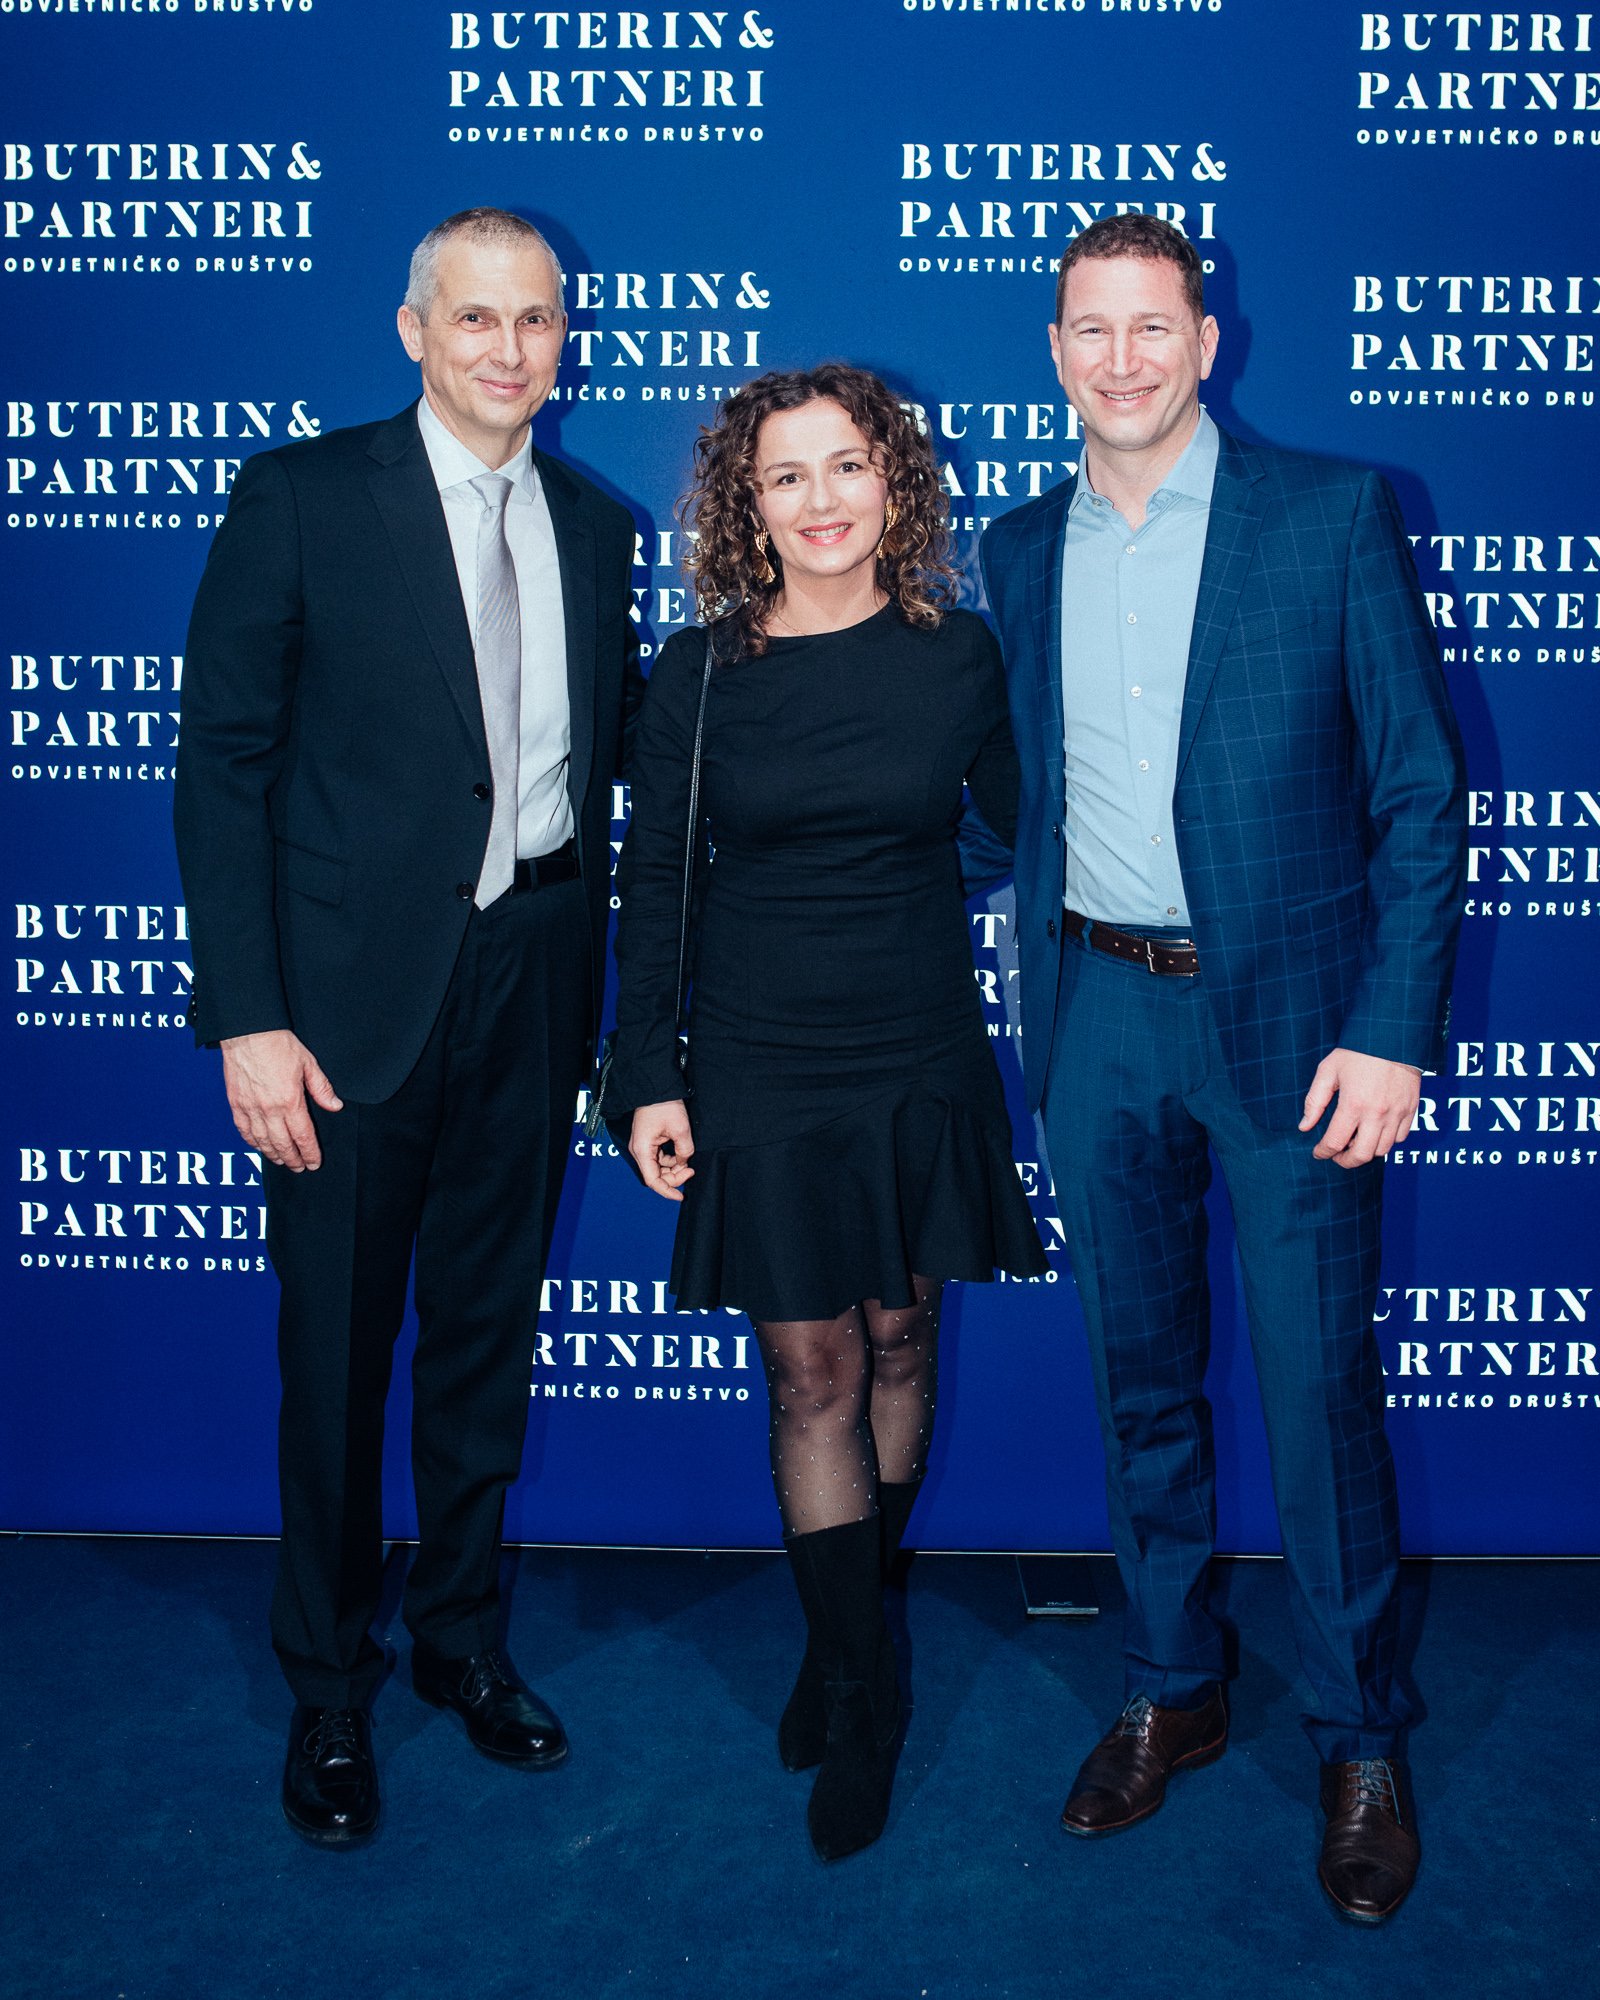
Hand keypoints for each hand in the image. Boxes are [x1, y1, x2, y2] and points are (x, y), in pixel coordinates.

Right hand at [221, 1029, 342, 1171]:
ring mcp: (250, 1108)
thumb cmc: (277, 1044)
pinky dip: (252, 1142)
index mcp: (290, 1101)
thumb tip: (335, 1106)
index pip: (303, 1136)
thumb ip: (322, 1088)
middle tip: (299, 1168)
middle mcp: (269, 1109)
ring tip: (282, 1161)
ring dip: (273, 1155)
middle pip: (282, 1144)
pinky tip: (259, 1146)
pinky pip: (243, 1130)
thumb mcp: (308, 1063)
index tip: (314, 1162)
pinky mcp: (236, 1104)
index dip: (309, 1153)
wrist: (247, 1032)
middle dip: (292, 1159)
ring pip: (262, 1141)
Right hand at [629, 1099, 694, 1201]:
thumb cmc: (664, 1105)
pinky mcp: (648, 1141)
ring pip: (658, 1167)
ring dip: (673, 1168)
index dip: (667, 1190)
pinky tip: (681, 1155)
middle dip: (674, 1177)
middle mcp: (639, 1150)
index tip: (681, 1195)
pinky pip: (659, 1158)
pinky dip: (671, 1160)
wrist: (656, 1087)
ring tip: (688, 1162)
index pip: (653, 1180)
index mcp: (642, 1150)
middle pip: (656, 1175)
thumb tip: (684, 1162)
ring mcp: (643, 1146)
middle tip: (691, 1171)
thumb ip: (684, 1151)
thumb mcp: (680, 1130)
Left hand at [1299, 1048, 1420, 1168]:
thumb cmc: (1357, 1051)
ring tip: (1354, 1142)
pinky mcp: (1411, 1109)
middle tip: (1337, 1156)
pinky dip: (1386, 1141)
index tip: (1318, 1153)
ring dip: (1366, 1151)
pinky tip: (1375, 1131)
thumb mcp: (1328, 1071)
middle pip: (1362, 1155)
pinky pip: (1400, 1138)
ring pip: (1382, 1150)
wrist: (1393, 1035)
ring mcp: (1397, 1113)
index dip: (1323, 1152)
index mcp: (1353, 1104)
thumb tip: (1304, 1126)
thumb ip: (1315, 1101)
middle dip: (1345, 1161)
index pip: (1335, 1142)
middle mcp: (1377, 1114)